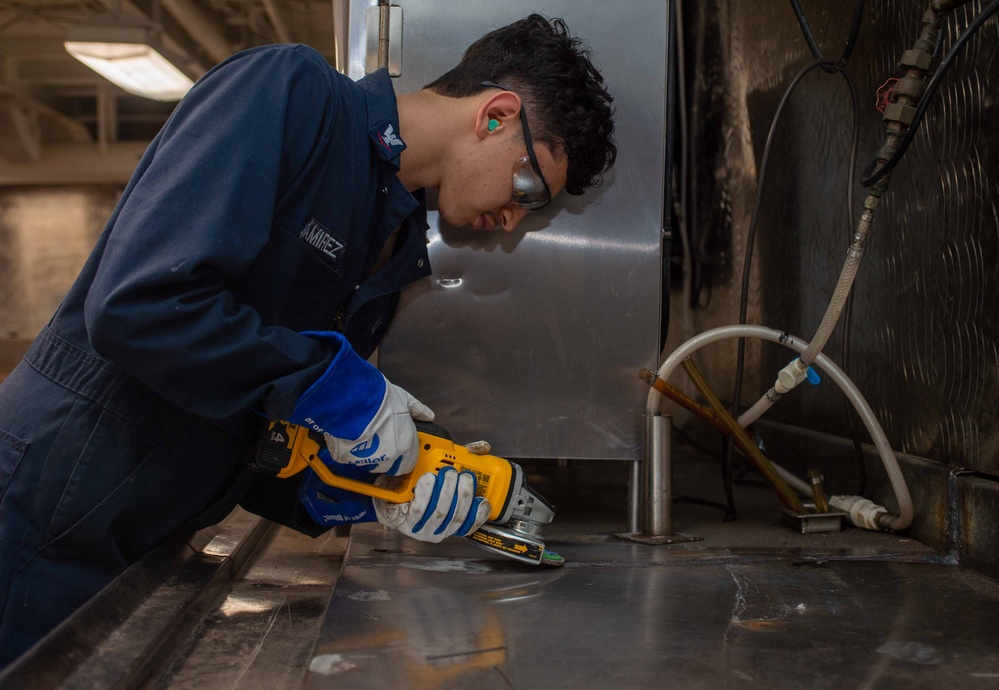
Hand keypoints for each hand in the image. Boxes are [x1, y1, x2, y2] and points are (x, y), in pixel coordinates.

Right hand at [287, 332, 433, 475]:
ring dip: (370, 456)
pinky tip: (351, 437)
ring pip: (371, 464)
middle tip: (382, 443)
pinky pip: (352, 459)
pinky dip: (352, 452)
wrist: (352, 401)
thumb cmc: (380, 399)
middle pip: (390, 468)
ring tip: (365, 438)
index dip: (405, 456)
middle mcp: (389, 457)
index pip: (409, 462)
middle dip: (388, 459)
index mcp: (406, 445)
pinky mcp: (348, 459)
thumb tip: (429, 416)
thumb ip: (417, 410)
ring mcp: (368, 460)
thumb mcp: (404, 399)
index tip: (400, 448)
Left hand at [373, 467, 490, 542]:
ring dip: (445, 490)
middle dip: (462, 493)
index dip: (479, 511)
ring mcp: (424, 529)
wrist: (389, 491)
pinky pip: (419, 510)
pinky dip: (426, 492)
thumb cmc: (420, 484)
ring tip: (445, 473)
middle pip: (457, 515)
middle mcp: (441, 530)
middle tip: (460, 474)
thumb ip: (465, 458)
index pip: (471, 523)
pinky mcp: (407, 524)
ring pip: (440, 512)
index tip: (481, 496)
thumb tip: (483, 448)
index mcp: (453, 521)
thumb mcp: (445, 470)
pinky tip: (427, 479)